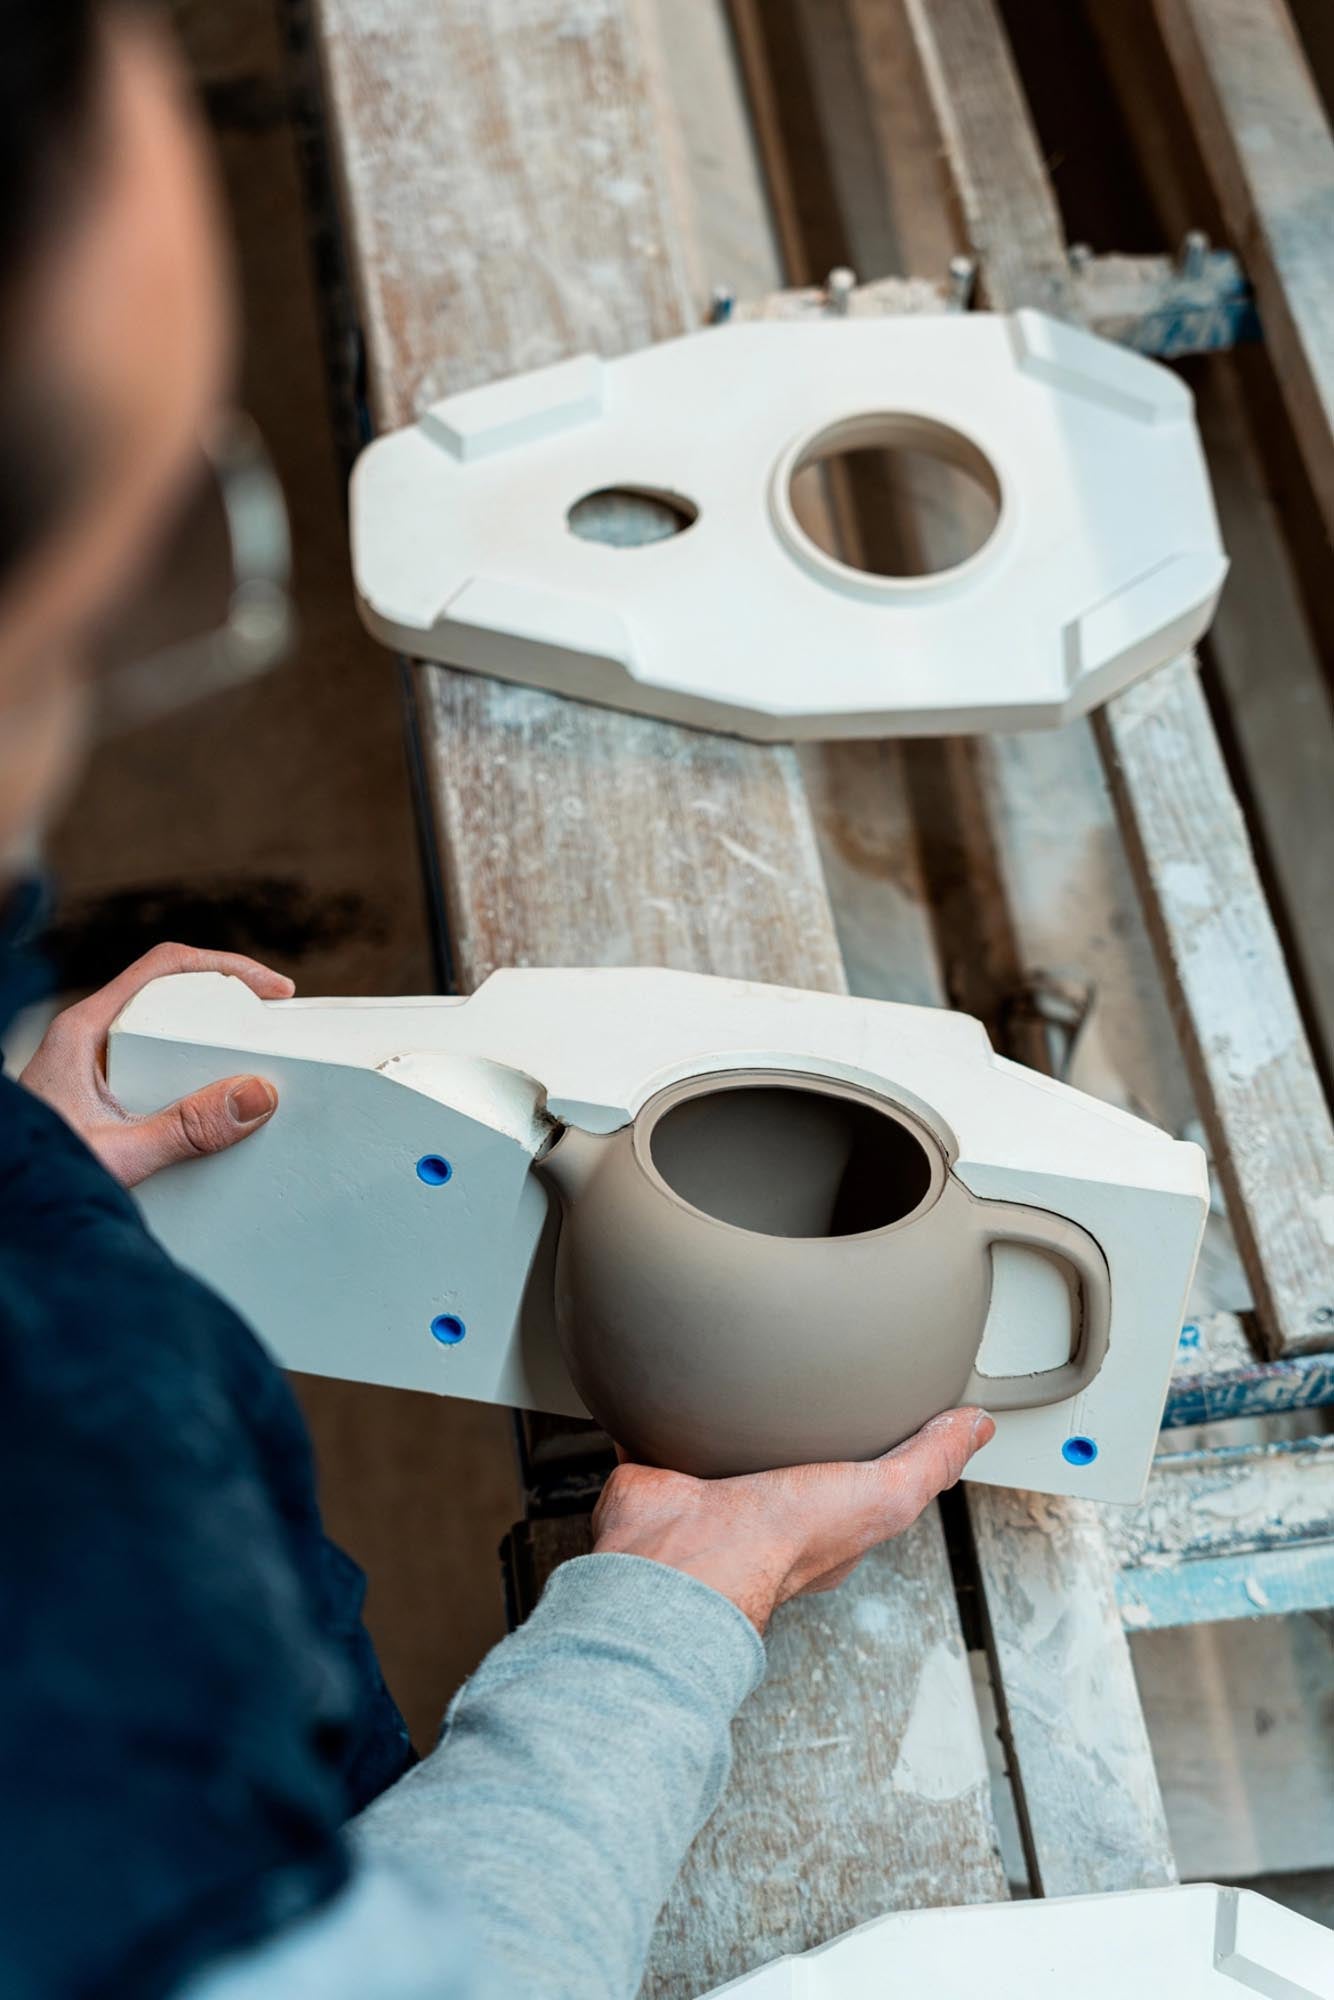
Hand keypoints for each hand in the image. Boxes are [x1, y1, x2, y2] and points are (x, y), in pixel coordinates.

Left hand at [21, 941, 292, 1188]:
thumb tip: (256, 1096)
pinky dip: (193, 1062)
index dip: (225, 967)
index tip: (272, 988)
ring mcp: (91, 1061)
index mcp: (84, 1030)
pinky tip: (214, 1089)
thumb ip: (186, 1130)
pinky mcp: (99, 1088)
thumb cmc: (35, 1174)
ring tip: (253, 1053)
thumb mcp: (118, 1155)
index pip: (163, 969)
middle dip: (228, 996)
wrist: (3, 1211)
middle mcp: (87, 1036)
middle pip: (169, 991)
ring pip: (163, 1025)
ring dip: (211, 1033)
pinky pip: (155, 1058)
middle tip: (274, 1018)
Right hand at [591, 1408, 994, 1633]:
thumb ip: (930, 1462)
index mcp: (824, 1524)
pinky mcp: (667, 1467)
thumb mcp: (884, 1496)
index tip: (881, 1408)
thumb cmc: (782, 1540)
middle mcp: (770, 1510)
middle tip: (810, 1372)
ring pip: (730, 1441)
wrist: (682, 1551)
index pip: (861, 1483)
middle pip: (793, 1459)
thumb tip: (977, 1425)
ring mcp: (715, 1489)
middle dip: (801, 1421)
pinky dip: (670, 1403)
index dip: (875, 1448)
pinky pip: (669, 1428)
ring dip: (734, 1408)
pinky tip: (678, 1373)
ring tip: (745, 1360)